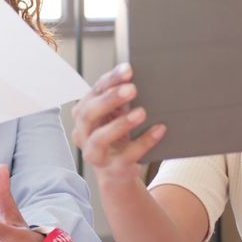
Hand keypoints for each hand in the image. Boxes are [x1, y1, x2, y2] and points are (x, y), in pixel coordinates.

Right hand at [70, 63, 165, 186]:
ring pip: (100, 138)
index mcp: (83, 113)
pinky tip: (159, 129)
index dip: (109, 80)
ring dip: (120, 124)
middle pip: (89, 113)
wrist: (117, 172)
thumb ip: (119, 98)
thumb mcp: (115, 115)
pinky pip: (127, 155)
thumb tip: (136, 75)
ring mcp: (95, 153)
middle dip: (110, 99)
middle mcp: (83, 133)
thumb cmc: (116, 136)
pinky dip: (144, 142)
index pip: (93, 92)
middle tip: (132, 89)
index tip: (128, 70)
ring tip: (141, 112)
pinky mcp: (112, 169)